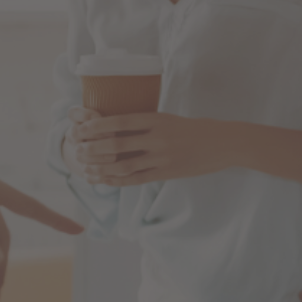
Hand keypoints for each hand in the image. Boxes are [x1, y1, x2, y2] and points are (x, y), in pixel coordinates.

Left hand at [69, 108, 238, 185]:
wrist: (224, 142)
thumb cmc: (196, 128)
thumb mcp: (170, 119)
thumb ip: (147, 123)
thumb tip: (119, 127)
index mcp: (157, 119)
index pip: (120, 121)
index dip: (97, 126)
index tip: (81, 129)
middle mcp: (157, 137)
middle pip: (117, 144)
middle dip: (93, 149)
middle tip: (77, 151)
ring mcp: (162, 157)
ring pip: (124, 165)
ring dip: (102, 168)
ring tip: (85, 170)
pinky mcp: (167, 172)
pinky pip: (137, 179)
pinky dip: (119, 181)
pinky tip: (106, 181)